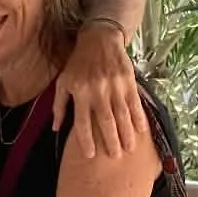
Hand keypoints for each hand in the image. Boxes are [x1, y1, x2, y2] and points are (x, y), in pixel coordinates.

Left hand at [53, 21, 147, 159]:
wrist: (99, 39)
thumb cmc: (78, 64)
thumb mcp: (63, 82)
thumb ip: (59, 105)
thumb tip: (56, 128)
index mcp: (80, 92)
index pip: (82, 121)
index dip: (86, 139)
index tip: (91, 155)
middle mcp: (97, 91)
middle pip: (105, 120)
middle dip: (110, 140)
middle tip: (115, 157)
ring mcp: (114, 86)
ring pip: (122, 114)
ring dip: (126, 133)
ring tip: (129, 149)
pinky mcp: (128, 81)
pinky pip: (135, 102)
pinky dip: (139, 117)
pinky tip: (141, 130)